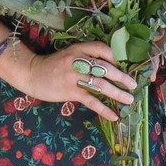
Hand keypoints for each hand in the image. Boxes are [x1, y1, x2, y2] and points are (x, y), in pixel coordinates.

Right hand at [0, 40, 135, 122]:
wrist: (31, 74)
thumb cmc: (53, 65)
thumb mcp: (70, 54)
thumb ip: (87, 57)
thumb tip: (112, 67)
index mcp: (79, 49)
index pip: (103, 49)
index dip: (117, 57)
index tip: (128, 65)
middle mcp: (77, 61)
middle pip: (105, 68)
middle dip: (122, 77)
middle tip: (134, 85)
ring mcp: (73, 76)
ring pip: (101, 85)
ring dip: (117, 93)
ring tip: (129, 100)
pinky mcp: (69, 91)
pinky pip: (91, 101)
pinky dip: (104, 109)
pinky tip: (114, 115)